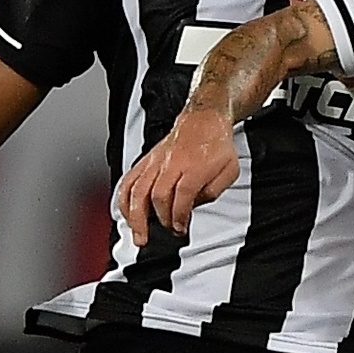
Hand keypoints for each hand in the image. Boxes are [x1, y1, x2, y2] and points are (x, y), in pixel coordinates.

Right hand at [115, 106, 239, 244]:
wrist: (203, 119)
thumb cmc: (216, 146)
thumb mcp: (230, 170)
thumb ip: (214, 191)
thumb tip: (195, 206)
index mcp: (195, 166)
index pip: (183, 195)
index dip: (179, 216)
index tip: (180, 228)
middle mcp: (171, 163)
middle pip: (158, 195)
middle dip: (160, 219)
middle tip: (166, 231)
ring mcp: (155, 162)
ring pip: (137, 189)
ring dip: (135, 215)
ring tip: (138, 234)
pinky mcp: (145, 161)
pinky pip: (128, 181)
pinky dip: (123, 201)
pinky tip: (126, 215)